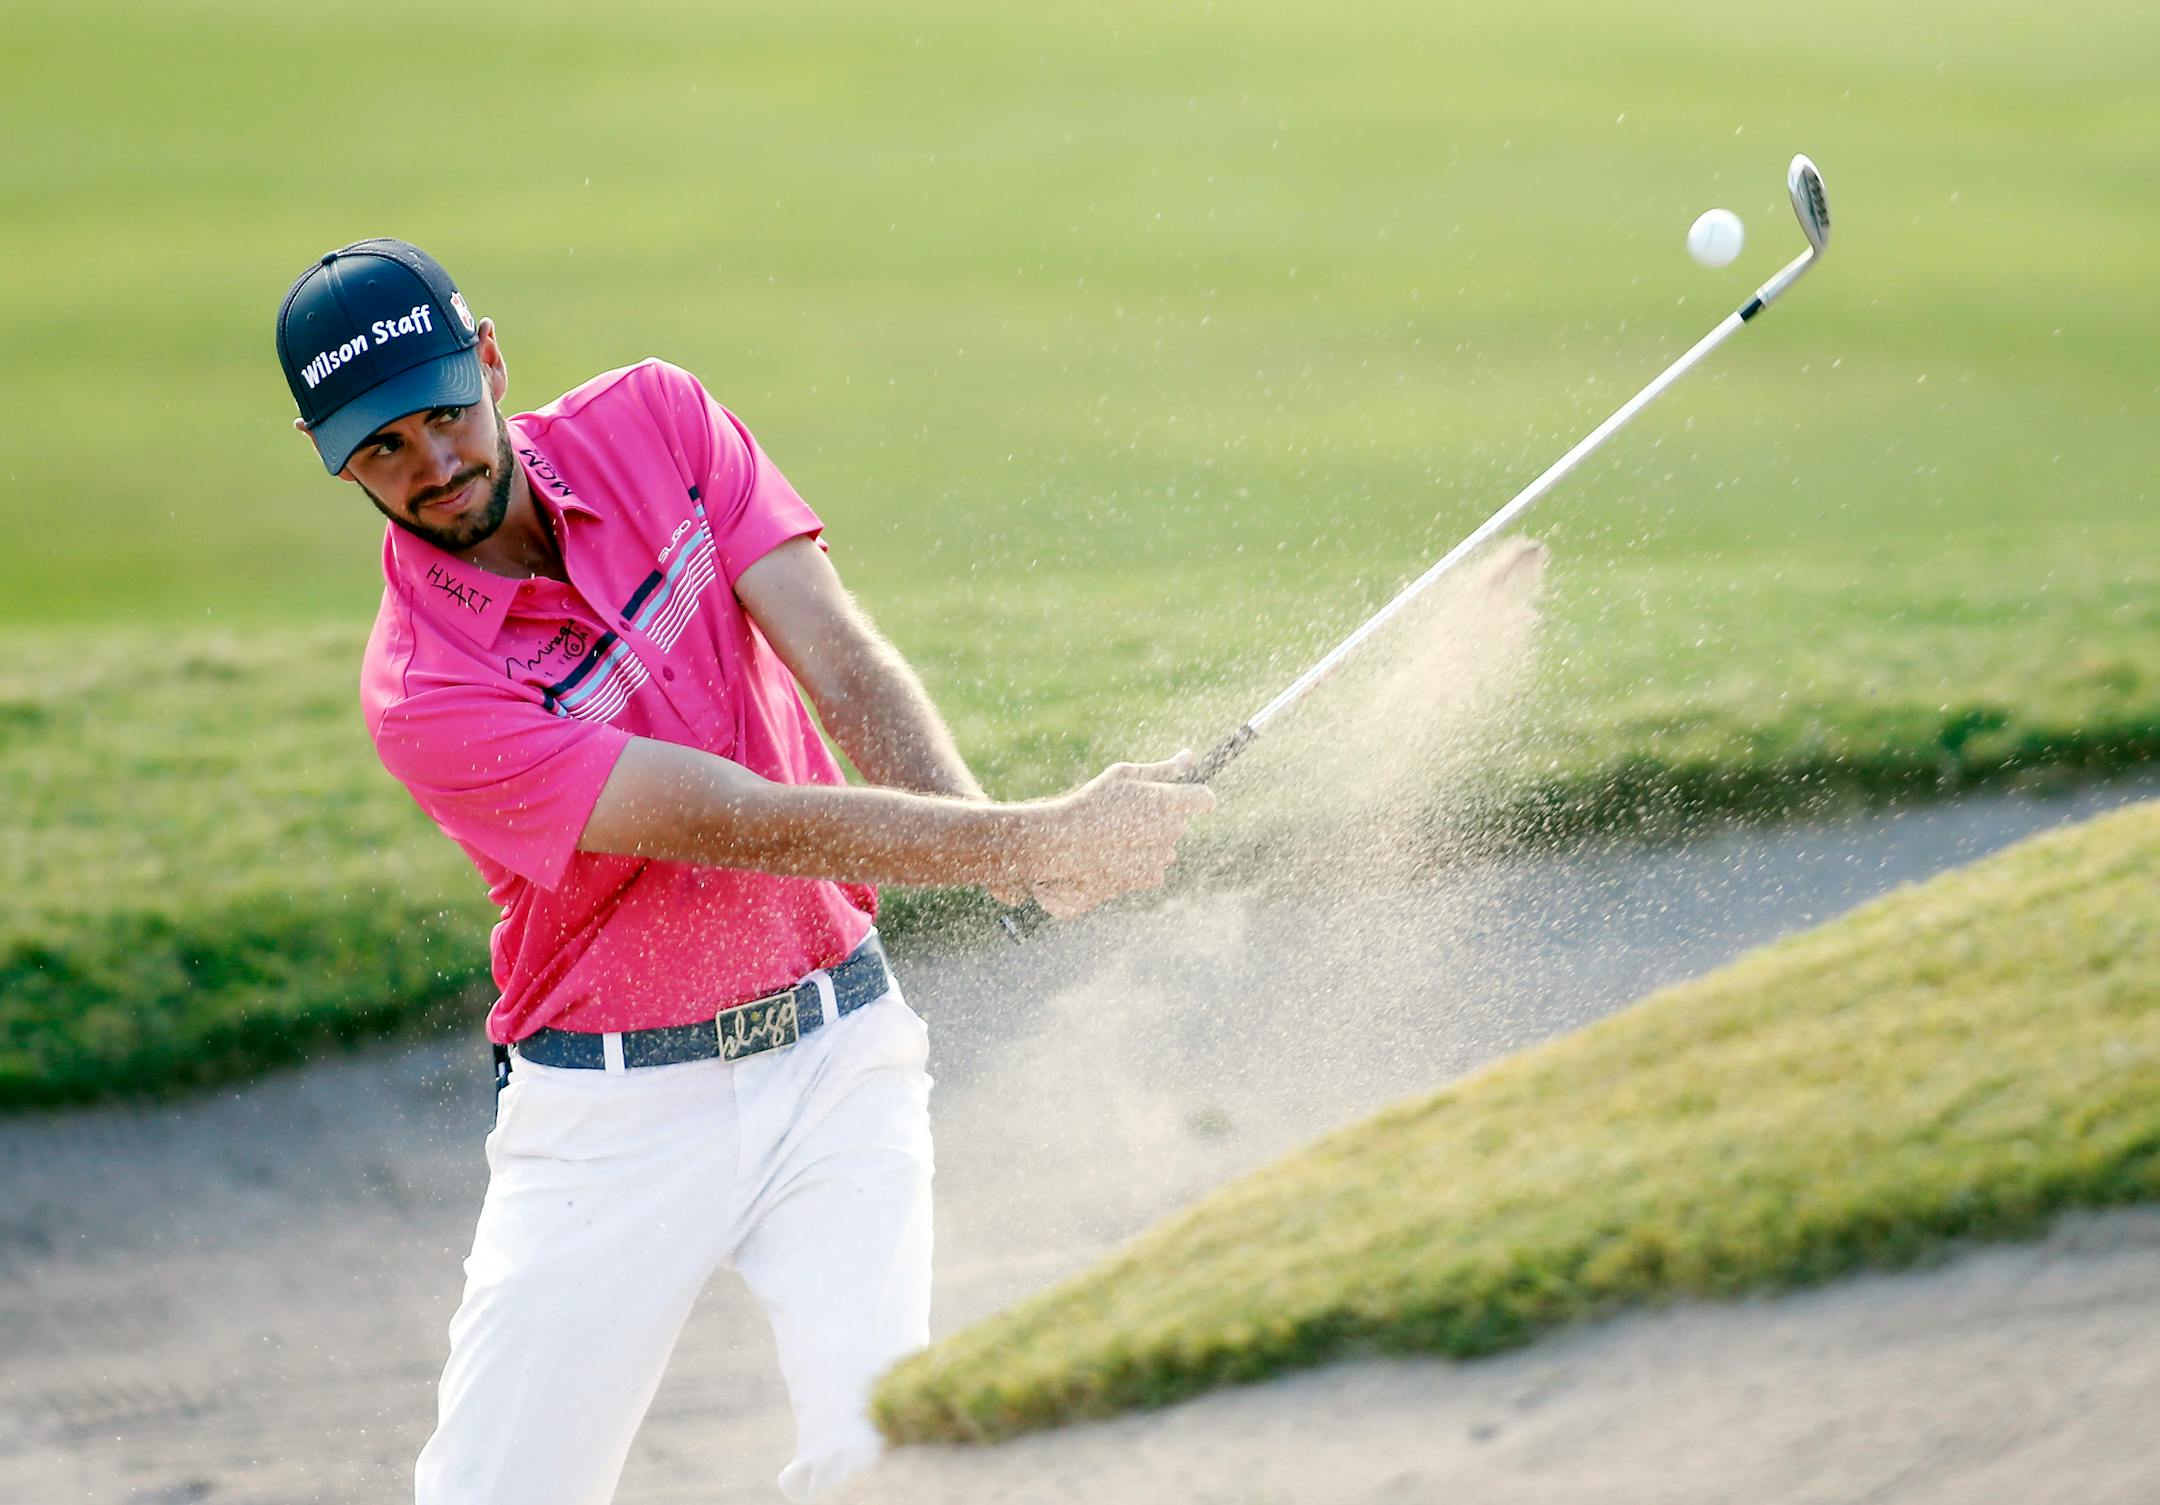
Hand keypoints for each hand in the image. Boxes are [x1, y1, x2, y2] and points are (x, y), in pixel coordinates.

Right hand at [1018, 751, 1215, 919]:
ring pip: (1167, 846)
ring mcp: (1161, 856)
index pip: (1205, 799)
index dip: (1195, 797)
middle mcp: (1170, 830)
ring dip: (1152, 841)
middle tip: (1130, 814)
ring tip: (1119, 835)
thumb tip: (1188, 756)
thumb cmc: (1093, 802)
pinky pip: (1155, 867)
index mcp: (1168, 801)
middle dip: (1163, 818)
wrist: (1065, 842)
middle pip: (1180, 822)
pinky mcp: (1149, 877)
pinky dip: (1142, 862)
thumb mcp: (1124, 775)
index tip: (1182, 797)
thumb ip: (1162, 769)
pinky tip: (1118, 853)